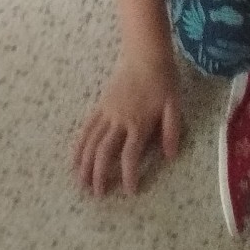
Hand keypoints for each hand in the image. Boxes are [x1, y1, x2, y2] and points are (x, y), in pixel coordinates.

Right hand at [72, 53, 182, 196]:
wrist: (145, 54)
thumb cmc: (163, 80)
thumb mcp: (174, 104)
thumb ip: (172, 130)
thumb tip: (170, 156)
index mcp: (139, 122)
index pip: (130, 155)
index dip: (129, 175)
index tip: (129, 191)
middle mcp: (120, 121)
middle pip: (104, 153)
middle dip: (99, 175)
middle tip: (97, 194)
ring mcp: (107, 113)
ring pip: (91, 143)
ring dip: (85, 165)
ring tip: (82, 184)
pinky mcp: (100, 106)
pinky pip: (86, 129)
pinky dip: (79, 146)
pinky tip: (75, 160)